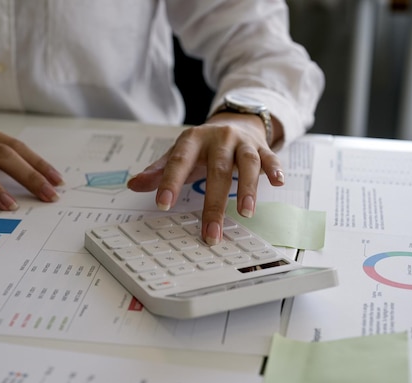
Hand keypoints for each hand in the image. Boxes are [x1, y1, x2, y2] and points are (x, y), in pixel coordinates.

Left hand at [127, 112, 284, 244]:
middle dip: (214, 204)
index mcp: (194, 140)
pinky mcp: (262, 147)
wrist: (235, 121)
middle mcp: (219, 139)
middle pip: (217, 170)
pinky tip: (278, 183)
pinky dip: (275, 170)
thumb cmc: (204, 146)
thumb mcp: (180, 153)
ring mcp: (242, 142)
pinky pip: (271, 158)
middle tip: (211, 233)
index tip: (163, 205)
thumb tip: (133, 184)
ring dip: (248, 188)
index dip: (170, 182)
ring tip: (246, 213)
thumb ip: (159, 170)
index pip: (179, 161)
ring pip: (247, 164)